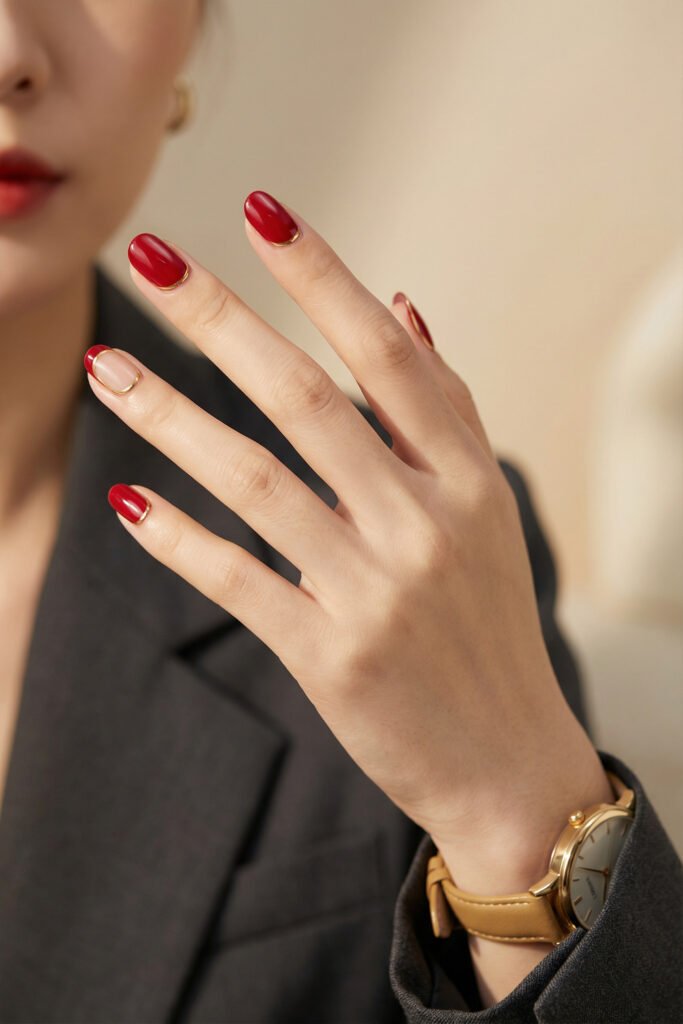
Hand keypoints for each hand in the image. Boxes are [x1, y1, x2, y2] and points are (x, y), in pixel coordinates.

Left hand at [85, 191, 607, 876]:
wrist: (507, 761)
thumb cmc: (485, 624)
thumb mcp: (485, 510)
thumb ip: (444, 408)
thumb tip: (403, 304)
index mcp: (466, 478)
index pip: (386, 356)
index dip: (322, 277)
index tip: (260, 210)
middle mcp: (424, 524)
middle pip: (307, 400)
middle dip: (222, 320)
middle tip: (151, 256)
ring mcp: (377, 592)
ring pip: (257, 481)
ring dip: (173, 417)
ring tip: (109, 368)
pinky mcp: (331, 657)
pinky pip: (241, 581)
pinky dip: (181, 539)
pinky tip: (128, 502)